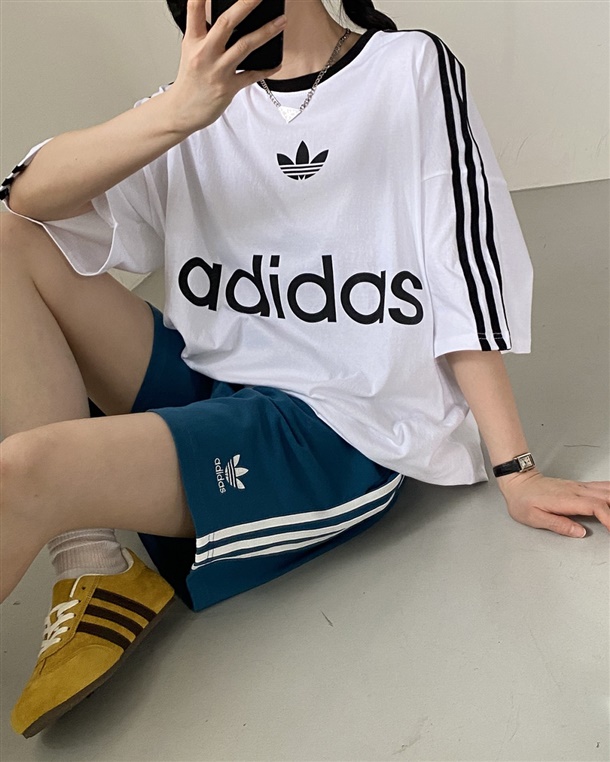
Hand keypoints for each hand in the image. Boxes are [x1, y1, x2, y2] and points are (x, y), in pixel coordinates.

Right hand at [168, 0, 285, 133]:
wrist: (182, 110)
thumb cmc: (190, 81)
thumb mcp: (191, 51)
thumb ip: (204, 32)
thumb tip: (227, 17)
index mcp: (193, 40)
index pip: (195, 8)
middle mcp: (204, 53)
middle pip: (226, 23)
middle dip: (246, 4)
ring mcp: (217, 71)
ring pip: (245, 46)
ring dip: (266, 32)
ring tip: (281, 21)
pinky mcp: (228, 88)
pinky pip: (252, 75)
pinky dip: (267, 68)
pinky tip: (277, 62)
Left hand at [498, 468, 609, 537]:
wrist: (517, 482)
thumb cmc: (522, 500)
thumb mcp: (534, 517)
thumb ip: (558, 525)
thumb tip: (580, 532)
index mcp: (566, 499)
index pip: (596, 507)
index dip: (609, 519)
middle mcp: (575, 490)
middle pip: (606, 497)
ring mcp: (578, 487)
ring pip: (606, 489)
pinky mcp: (578, 486)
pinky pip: (601, 487)